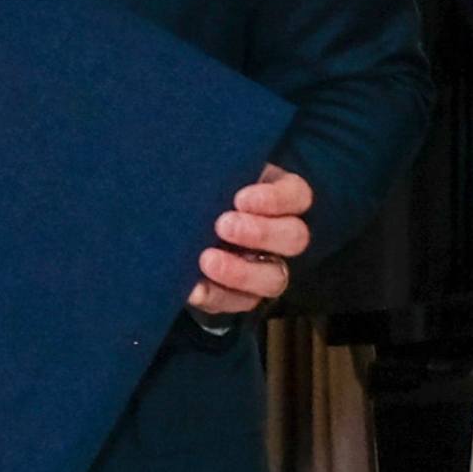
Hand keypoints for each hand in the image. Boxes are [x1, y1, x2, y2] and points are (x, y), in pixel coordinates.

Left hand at [190, 166, 312, 315]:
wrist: (174, 224)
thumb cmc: (201, 189)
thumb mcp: (212, 174)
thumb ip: (216, 172)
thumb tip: (202, 169)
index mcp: (279, 196)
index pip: (297, 196)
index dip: (275, 199)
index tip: (239, 198)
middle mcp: (281, 234)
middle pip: (294, 238)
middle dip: (260, 233)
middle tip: (222, 225)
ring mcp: (266, 268)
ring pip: (275, 279)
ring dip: (242, 272)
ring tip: (207, 259)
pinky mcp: (242, 296)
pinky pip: (238, 303)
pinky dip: (215, 296)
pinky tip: (193, 288)